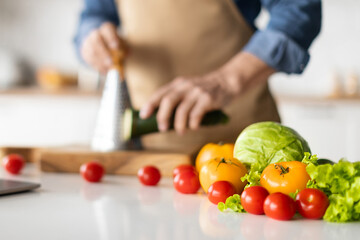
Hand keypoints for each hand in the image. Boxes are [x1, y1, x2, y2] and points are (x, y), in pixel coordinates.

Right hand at [80, 22, 126, 73]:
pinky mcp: (85, 51)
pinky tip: (104, 71)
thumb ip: (124, 49)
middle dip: (103, 52)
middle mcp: (96, 33)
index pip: (108, 29)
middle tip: (111, 63)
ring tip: (108, 70)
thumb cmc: (115, 44)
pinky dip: (97, 66)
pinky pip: (89, 59)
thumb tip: (127, 54)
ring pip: (91, 51)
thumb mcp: (122, 44)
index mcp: (107, 29)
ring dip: (100, 62)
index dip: (112, 37)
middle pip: (96, 39)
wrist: (101, 43)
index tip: (116, 47)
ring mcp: (88, 42)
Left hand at [140, 52, 274, 133]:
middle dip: (162, 116)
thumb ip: (177, 98)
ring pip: (182, 110)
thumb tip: (162, 118)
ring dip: (179, 124)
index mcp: (178, 84)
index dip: (150, 104)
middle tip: (162, 128)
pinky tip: (193, 127)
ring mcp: (197, 92)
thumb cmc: (205, 90)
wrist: (228, 81)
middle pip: (168, 101)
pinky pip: (196, 114)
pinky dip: (193, 124)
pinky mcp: (208, 99)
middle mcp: (185, 86)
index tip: (143, 116)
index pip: (160, 93)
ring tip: (180, 132)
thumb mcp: (189, 88)